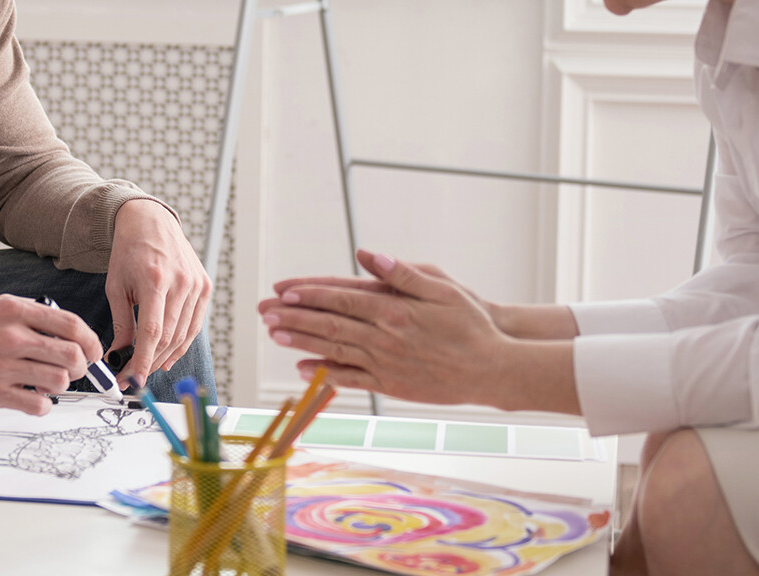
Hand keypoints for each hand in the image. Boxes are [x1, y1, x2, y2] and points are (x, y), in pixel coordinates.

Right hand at [0, 294, 102, 414]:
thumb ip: (33, 318)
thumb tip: (72, 337)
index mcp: (15, 310)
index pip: (72, 324)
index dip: (91, 341)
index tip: (93, 352)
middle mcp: (12, 336)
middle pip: (73, 355)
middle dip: (81, 367)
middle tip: (72, 371)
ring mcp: (3, 366)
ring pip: (60, 381)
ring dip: (60, 386)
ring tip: (46, 383)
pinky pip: (39, 404)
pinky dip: (43, 405)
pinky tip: (32, 398)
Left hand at [105, 199, 211, 386]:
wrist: (151, 222)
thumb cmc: (129, 252)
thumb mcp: (116, 286)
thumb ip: (121, 323)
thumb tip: (118, 355)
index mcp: (155, 281)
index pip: (153, 332)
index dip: (143, 361)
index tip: (132, 379)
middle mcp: (181, 283)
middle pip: (170, 337)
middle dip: (151, 362)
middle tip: (134, 377)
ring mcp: (197, 285)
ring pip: (184, 335)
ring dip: (166, 357)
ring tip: (148, 368)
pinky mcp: (205, 286)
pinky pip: (195, 324)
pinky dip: (182, 343)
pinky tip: (168, 355)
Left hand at [259, 250, 562, 410]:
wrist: (493, 369)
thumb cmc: (472, 324)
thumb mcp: (443, 288)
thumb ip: (402, 274)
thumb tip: (367, 254)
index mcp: (395, 310)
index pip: (343, 299)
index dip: (311, 295)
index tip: (284, 291)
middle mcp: (385, 338)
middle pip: (330, 325)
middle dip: (294, 317)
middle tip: (265, 312)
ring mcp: (385, 364)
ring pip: (334, 350)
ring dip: (301, 341)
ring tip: (274, 333)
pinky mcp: (390, 384)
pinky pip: (350, 378)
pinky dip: (325, 372)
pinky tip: (303, 368)